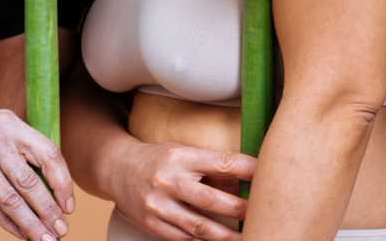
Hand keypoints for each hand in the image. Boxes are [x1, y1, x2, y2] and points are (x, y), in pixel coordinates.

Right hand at [0, 105, 73, 240]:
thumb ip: (22, 147)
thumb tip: (51, 180)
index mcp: (12, 124)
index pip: (49, 153)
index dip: (62, 180)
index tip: (69, 204)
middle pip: (30, 181)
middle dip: (49, 209)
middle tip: (62, 228)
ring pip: (11, 198)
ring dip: (31, 222)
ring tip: (46, 238)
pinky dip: (9, 223)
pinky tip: (22, 234)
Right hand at [106, 138, 255, 240]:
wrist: (118, 169)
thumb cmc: (160, 158)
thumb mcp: (185, 153)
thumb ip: (213, 170)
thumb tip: (245, 184)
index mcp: (182, 156)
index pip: (221, 162)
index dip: (246, 169)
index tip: (267, 175)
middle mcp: (169, 180)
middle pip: (210, 199)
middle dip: (239, 209)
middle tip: (261, 213)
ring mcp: (158, 206)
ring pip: (198, 226)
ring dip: (225, 236)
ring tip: (246, 238)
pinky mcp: (152, 225)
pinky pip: (182, 238)